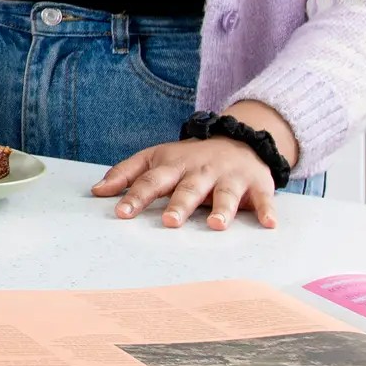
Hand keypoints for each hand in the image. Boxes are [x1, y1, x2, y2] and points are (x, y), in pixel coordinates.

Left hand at [94, 136, 281, 229]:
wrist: (238, 139)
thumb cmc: (189, 158)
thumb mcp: (155, 158)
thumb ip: (126, 174)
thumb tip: (96, 191)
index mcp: (173, 166)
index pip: (151, 181)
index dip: (136, 197)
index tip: (122, 213)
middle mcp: (201, 171)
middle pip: (188, 189)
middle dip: (179, 205)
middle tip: (169, 222)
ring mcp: (229, 177)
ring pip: (225, 195)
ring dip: (222, 210)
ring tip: (216, 225)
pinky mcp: (256, 184)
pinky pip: (263, 198)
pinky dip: (268, 211)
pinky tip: (269, 224)